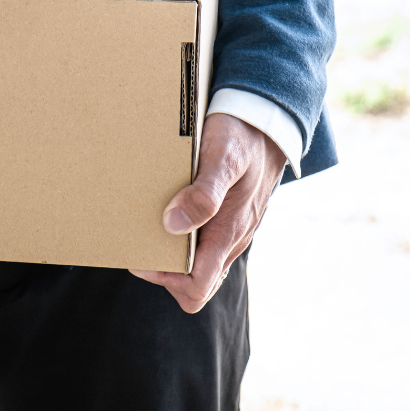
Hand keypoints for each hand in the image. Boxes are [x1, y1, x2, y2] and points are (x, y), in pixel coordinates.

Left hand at [130, 113, 285, 312]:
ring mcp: (230, 230)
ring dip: (173, 255)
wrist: (269, 123)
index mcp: (228, 233)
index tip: (142, 257)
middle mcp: (231, 239)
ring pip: (200, 264)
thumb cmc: (242, 138)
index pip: (197, 287)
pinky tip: (167, 214)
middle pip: (196, 283)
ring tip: (149, 228)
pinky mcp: (228, 218)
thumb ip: (203, 194)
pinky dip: (183, 239)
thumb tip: (174, 225)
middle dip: (165, 272)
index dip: (165, 280)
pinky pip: (205, 244)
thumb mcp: (223, 159)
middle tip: (141, 242)